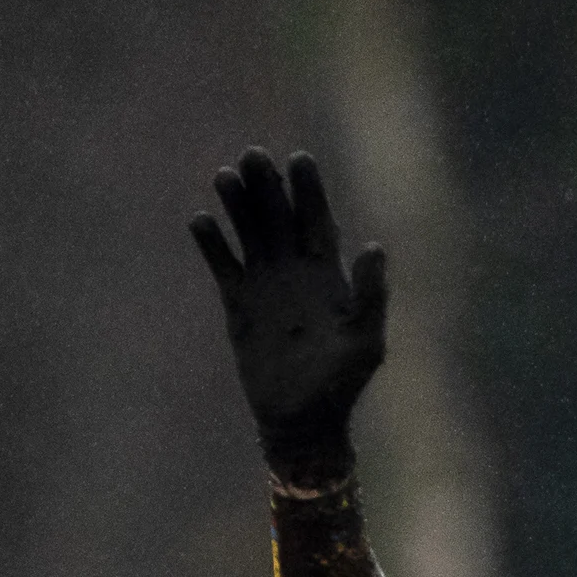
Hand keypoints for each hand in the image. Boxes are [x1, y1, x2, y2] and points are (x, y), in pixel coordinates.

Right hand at [190, 148, 388, 485]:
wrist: (303, 421)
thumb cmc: (341, 385)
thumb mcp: (365, 341)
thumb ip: (371, 294)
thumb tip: (374, 245)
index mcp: (328, 276)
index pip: (317, 221)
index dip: (309, 190)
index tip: (299, 159)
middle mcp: (295, 273)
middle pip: (279, 217)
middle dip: (268, 186)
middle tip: (254, 155)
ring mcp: (265, 286)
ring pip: (249, 233)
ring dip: (238, 205)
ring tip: (225, 176)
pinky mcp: (239, 305)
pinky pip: (223, 265)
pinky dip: (212, 244)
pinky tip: (201, 220)